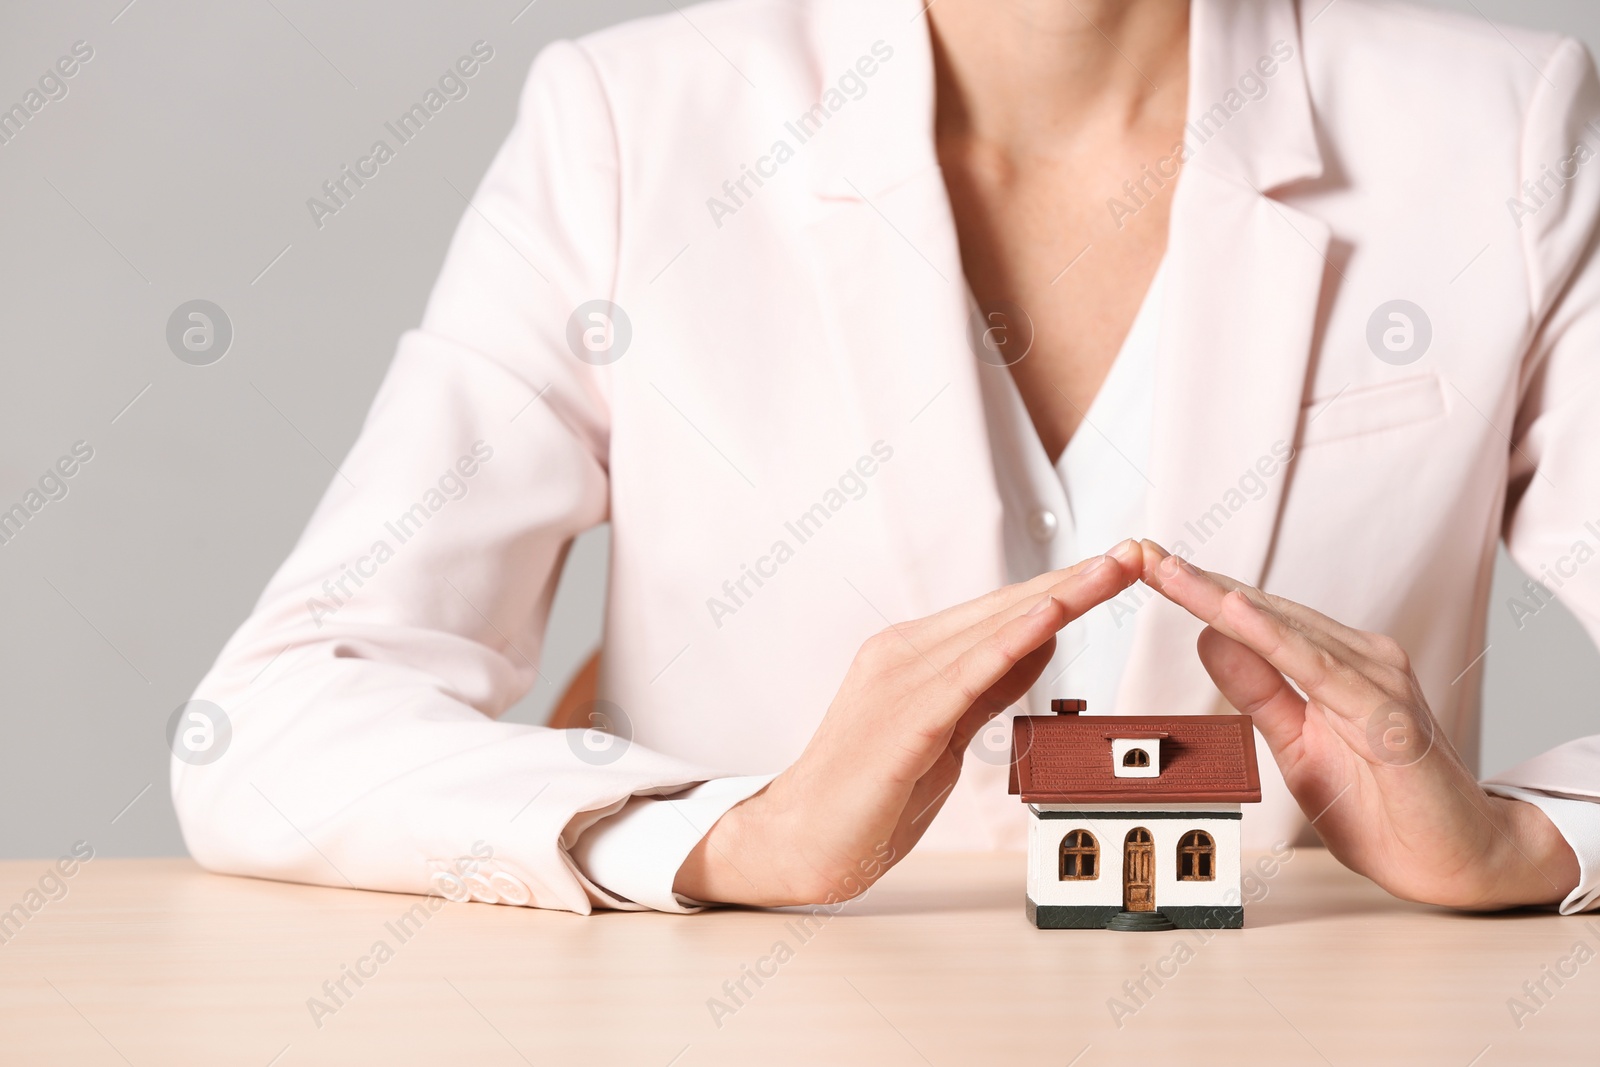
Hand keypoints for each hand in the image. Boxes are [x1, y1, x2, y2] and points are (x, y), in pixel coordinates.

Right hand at [673, 541, 1144, 905]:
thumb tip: (1039, 645)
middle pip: (1003, 609)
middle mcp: (903, 653)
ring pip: (993, 629)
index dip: (1060, 589)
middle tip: (1130, 553)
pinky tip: (1052, 618)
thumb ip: (986, 688)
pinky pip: (968, 674)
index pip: (998, 613)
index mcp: (912, 655)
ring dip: (1059, 598)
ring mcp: (899, 680)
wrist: (800, 840)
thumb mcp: (943, 734)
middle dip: (1073, 581)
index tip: (1110, 568)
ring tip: (1111, 571)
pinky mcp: (904, 719)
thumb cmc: (866, 795)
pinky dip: (1013, 642)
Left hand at [1138, 541, 1578, 909]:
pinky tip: (1233, 615)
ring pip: (1284, 630)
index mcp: (1335, 664)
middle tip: (1142, 553)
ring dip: (1221, 599)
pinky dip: (1274, 640)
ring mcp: (1378, 681)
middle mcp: (1360, 659)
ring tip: (1171, 572)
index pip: (1256, 620)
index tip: (1149, 567)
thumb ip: (1260, 693)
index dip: (1200, 593)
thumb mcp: (1297, 745)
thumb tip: (1212, 640)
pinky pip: (1319, 670)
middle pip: (1263, 612)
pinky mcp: (1388, 715)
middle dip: (1197, 583)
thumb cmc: (1384, 807)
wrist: (1455, 860)